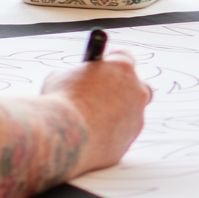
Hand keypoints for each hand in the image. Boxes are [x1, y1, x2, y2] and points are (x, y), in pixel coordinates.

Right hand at [41, 49, 152, 172]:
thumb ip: (77, 77)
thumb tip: (77, 82)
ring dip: (116, 117)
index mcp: (121, 68)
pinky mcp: (128, 141)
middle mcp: (136, 91)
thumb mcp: (61, 78)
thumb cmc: (59, 101)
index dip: (112, 61)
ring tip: (92, 121)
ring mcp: (136, 118)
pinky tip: (90, 138)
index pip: (125, 57)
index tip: (106, 65)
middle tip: (107, 95)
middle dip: (125, 91)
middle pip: (139, 87)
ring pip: (131, 115)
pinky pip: (120, 136)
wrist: (60, 134)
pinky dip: (108, 136)